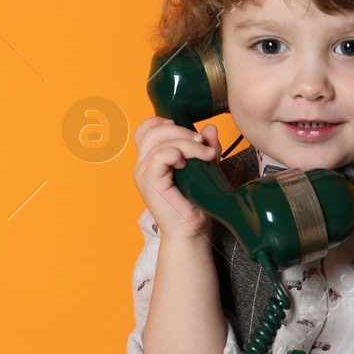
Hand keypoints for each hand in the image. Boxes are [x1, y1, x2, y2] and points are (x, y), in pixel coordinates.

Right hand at [133, 115, 224, 240]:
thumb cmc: (195, 204)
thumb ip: (206, 147)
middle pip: (153, 130)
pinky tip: (187, 164)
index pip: (145, 130)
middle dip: (181, 131)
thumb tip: (211, 129)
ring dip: (186, 143)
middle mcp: (143, 165)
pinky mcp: (150, 182)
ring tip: (205, 155)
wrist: (191, 231)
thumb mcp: (204, 168)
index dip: (162, 122)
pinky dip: (177, 153)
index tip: (186, 130)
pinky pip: (159, 156)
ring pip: (159, 141)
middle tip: (202, 143)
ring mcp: (143, 173)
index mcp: (150, 160)